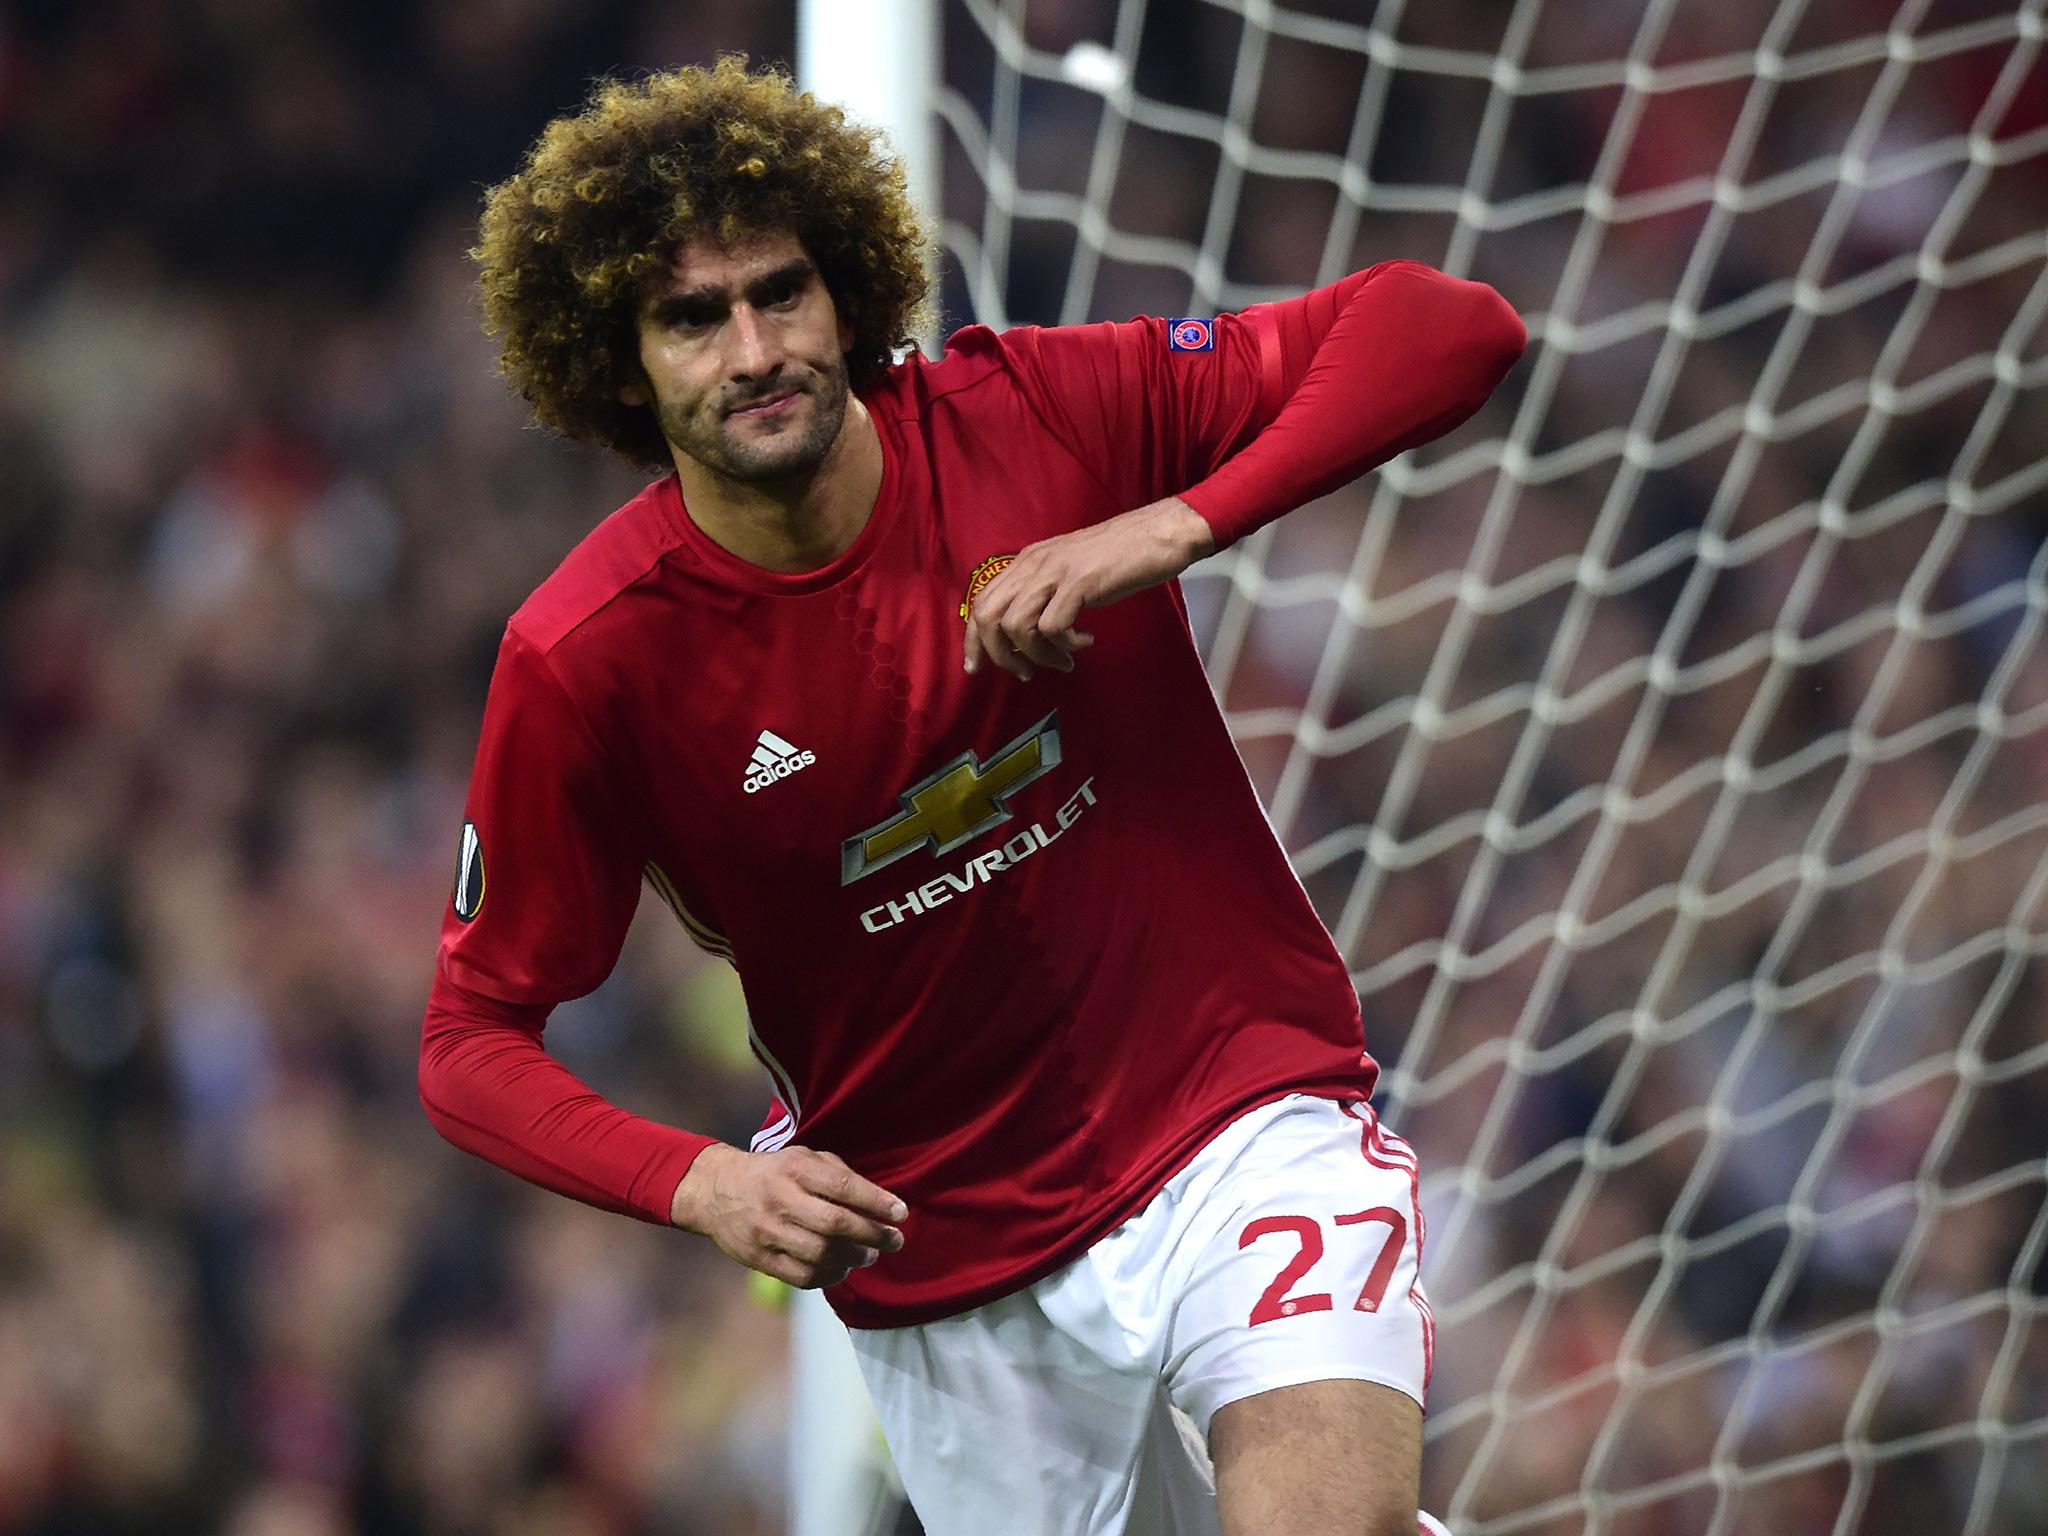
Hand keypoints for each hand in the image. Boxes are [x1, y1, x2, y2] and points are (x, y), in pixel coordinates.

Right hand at [670, 1143, 907, 1288]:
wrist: (716, 1191)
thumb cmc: (774, 1173)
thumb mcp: (803, 1158)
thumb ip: (838, 1175)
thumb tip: (878, 1202)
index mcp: (794, 1168)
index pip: (842, 1187)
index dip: (876, 1201)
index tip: (901, 1213)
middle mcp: (780, 1199)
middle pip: (835, 1224)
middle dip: (872, 1235)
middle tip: (894, 1241)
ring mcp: (767, 1232)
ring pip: (820, 1254)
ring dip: (854, 1258)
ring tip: (870, 1255)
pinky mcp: (759, 1259)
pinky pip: (802, 1276)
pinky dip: (830, 1276)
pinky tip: (843, 1268)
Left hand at [963, 497, 1215, 680]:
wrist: (1161, 532)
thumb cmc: (1120, 555)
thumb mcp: (1069, 570)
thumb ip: (1044, 592)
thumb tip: (1024, 633)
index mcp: (1027, 560)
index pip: (982, 601)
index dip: (974, 640)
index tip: (977, 667)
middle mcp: (1033, 562)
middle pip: (989, 616)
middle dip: (1000, 655)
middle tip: (1025, 673)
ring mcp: (1055, 571)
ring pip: (1017, 626)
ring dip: (1038, 655)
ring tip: (1063, 661)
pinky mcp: (1080, 582)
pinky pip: (1053, 627)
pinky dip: (1066, 645)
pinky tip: (1085, 642)